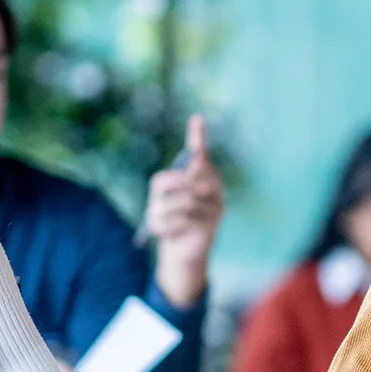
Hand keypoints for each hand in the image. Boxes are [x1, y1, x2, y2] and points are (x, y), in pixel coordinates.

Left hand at [145, 115, 225, 307]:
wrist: (180, 252)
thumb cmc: (169, 220)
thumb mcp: (159, 199)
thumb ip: (166, 185)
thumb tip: (185, 187)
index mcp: (199, 178)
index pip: (199, 154)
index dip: (197, 136)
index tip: (196, 118)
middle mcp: (213, 188)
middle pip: (186, 178)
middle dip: (164, 195)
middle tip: (153, 209)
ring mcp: (216, 206)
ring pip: (183, 201)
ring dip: (161, 213)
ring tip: (159, 224)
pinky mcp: (213, 225)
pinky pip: (182, 219)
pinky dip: (167, 227)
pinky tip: (169, 235)